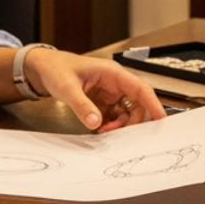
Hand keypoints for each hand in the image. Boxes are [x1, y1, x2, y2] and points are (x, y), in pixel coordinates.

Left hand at [24, 48, 166, 131]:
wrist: (43, 69)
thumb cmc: (56, 69)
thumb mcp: (67, 88)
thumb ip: (81, 105)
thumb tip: (95, 122)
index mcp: (112, 73)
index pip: (140, 88)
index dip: (153, 103)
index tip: (161, 118)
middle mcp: (115, 82)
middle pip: (137, 104)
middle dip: (133, 121)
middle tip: (121, 134)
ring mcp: (109, 92)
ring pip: (127, 112)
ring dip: (120, 125)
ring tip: (104, 131)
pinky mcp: (103, 100)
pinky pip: (115, 115)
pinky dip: (111, 124)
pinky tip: (100, 128)